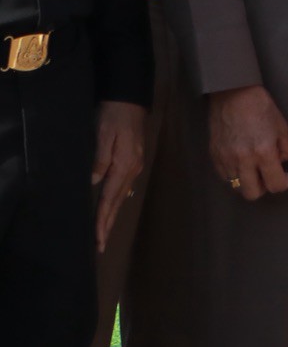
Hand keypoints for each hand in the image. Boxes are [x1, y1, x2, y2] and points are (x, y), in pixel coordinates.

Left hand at [91, 100, 145, 249]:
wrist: (130, 101)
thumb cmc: (114, 116)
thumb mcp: (103, 135)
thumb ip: (100, 160)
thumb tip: (94, 183)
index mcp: (124, 165)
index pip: (110, 198)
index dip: (102, 220)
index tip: (98, 239)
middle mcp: (132, 169)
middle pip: (117, 202)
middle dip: (108, 224)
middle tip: (101, 246)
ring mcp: (134, 166)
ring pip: (121, 197)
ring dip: (112, 216)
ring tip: (105, 232)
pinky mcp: (133, 162)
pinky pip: (124, 188)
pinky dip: (117, 202)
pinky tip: (114, 208)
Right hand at [208, 85, 287, 200]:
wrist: (232, 94)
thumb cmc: (261, 107)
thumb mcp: (282, 126)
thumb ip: (285, 148)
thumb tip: (282, 162)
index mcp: (264, 152)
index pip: (275, 184)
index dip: (284, 184)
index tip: (285, 176)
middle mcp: (243, 161)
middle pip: (252, 194)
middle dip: (263, 188)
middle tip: (268, 175)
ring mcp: (226, 160)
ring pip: (236, 188)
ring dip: (247, 182)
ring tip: (253, 168)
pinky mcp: (214, 157)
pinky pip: (224, 177)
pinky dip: (234, 175)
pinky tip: (240, 162)